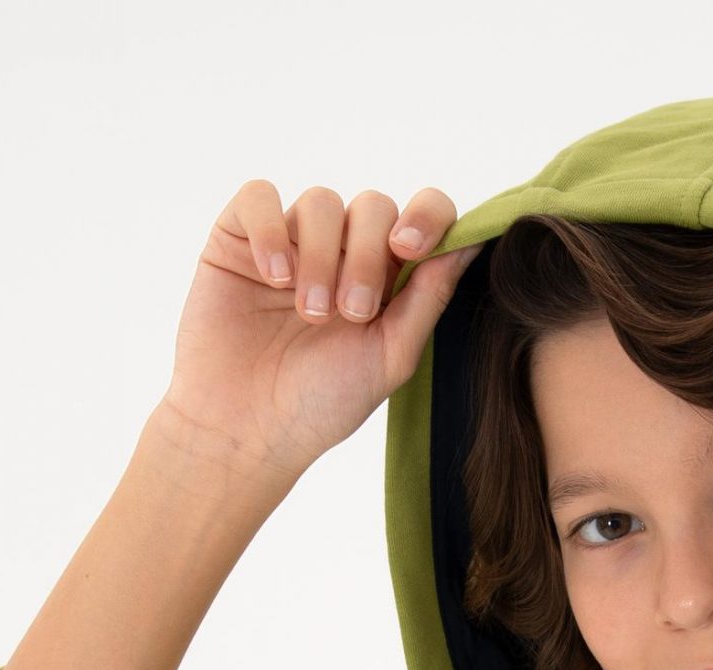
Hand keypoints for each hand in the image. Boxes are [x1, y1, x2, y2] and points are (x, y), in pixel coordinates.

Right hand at [154, 179, 478, 486]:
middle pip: (373, 206)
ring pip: (321, 201)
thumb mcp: (390, 356)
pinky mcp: (239, 236)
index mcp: (387, 278)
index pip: (423, 216)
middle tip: (351, 314)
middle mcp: (342, 251)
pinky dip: (271, 231)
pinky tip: (272, 277)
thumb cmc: (320, 403)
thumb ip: (430, 297)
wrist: (246, 429)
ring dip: (321, 256)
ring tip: (310, 313)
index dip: (426, 216)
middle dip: (366, 257)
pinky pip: (260, 196)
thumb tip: (473, 243)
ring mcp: (292, 240)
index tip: (409, 248)